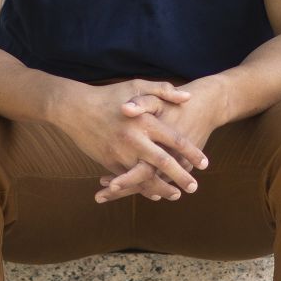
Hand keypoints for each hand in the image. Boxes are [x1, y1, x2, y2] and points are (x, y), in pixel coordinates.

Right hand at [51, 79, 209, 201]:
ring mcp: (120, 153)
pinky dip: (141, 188)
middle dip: (181, 177)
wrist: (75, 108)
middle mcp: (134, 139)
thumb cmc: (109, 95)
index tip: (205, 163)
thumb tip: (188, 98)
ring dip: (162, 188)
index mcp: (145, 121)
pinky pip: (129, 179)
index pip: (175, 140)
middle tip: (194, 187)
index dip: (192, 153)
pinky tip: (153, 193)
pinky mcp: (109, 162)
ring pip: (145, 177)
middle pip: (164, 163)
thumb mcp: (137, 85)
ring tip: (175, 195)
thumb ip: (164, 91)